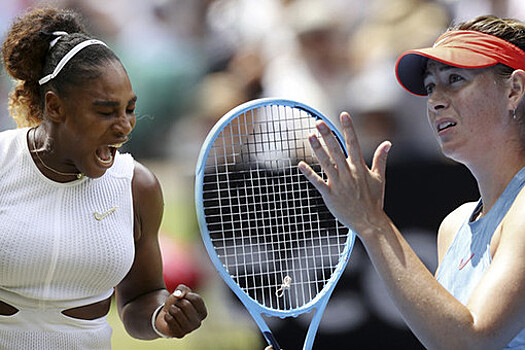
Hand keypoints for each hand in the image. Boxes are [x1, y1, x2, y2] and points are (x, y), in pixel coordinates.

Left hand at [154, 284, 206, 337]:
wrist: (167, 315)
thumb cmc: (178, 303)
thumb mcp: (182, 292)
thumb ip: (182, 289)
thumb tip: (178, 296)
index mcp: (203, 312)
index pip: (196, 299)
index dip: (186, 295)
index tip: (184, 298)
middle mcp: (198, 323)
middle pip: (186, 305)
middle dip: (177, 302)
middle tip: (177, 306)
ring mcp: (189, 330)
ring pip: (176, 312)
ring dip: (171, 309)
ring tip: (173, 312)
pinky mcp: (179, 334)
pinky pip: (170, 319)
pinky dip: (167, 316)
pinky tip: (170, 319)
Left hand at [298, 112, 390, 235]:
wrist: (369, 222)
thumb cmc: (374, 200)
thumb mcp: (380, 178)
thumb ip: (381, 159)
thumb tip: (388, 143)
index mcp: (360, 167)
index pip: (353, 143)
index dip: (348, 128)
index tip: (343, 114)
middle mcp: (348, 173)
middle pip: (336, 150)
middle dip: (327, 135)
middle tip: (318, 122)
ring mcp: (339, 184)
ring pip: (326, 163)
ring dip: (317, 149)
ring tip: (309, 136)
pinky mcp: (330, 195)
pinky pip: (318, 182)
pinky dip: (309, 174)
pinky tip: (300, 165)